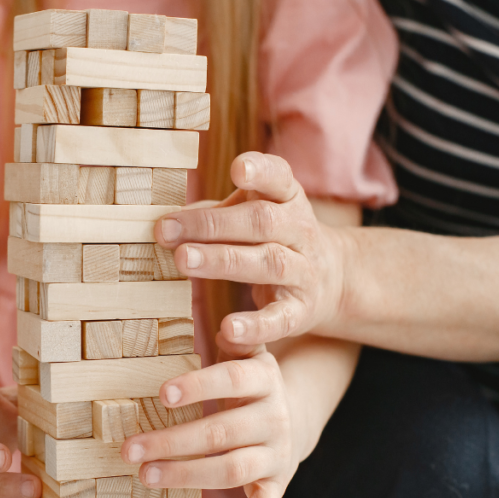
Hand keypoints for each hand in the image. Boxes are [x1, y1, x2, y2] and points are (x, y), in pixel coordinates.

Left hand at [120, 345, 299, 497]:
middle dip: (173, 441)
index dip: (198, 386)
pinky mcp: (277, 485)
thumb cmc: (249, 384)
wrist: (295, 416)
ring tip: (147, 476)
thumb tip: (221, 319)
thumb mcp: (247, 355)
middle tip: (131, 449)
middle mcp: (274, 418)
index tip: (162, 395)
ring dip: (188, 475)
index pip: (232, 379)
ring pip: (233, 469)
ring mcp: (277, 454)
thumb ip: (235, 340)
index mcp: (264, 380)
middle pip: (222, 431)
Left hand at [155, 152, 346, 348]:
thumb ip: (213, 215)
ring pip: (268, 263)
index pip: (280, 178)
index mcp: (288, 200)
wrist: (332, 281)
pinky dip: (255, 326)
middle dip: (212, 225)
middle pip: (261, 222)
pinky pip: (280, 318)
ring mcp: (303, 271)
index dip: (261, 172)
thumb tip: (168, 221)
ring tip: (184, 260)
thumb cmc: (271, 239)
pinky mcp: (301, 311)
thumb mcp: (251, 216)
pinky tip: (228, 330)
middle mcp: (300, 231)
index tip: (237, 168)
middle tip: (166, 230)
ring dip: (222, 261)